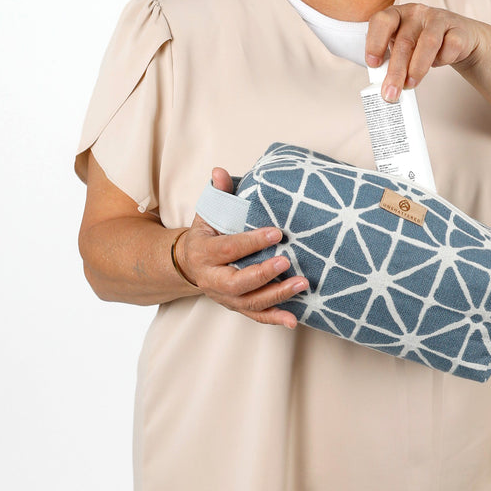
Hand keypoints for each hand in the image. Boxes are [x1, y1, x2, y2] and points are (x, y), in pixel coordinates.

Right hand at [176, 167, 306, 328]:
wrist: (188, 263)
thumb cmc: (206, 233)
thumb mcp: (208, 212)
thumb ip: (218, 193)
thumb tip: (220, 171)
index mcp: (205, 252)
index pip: (229, 249)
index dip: (252, 242)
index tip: (277, 233)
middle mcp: (212, 278)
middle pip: (237, 282)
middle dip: (263, 274)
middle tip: (287, 261)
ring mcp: (224, 296)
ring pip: (249, 302)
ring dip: (276, 296)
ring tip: (302, 285)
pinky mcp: (236, 306)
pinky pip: (255, 316)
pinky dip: (274, 319)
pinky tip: (292, 319)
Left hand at [365, 3, 484, 101]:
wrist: (457, 37)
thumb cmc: (422, 43)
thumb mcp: (403, 46)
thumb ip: (391, 60)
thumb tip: (383, 86)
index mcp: (397, 14)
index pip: (382, 21)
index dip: (375, 42)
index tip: (373, 64)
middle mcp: (416, 12)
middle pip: (404, 41)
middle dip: (396, 71)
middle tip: (391, 93)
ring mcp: (438, 18)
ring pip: (428, 43)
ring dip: (417, 68)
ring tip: (411, 85)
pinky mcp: (458, 29)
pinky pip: (450, 47)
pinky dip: (442, 60)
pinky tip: (438, 63)